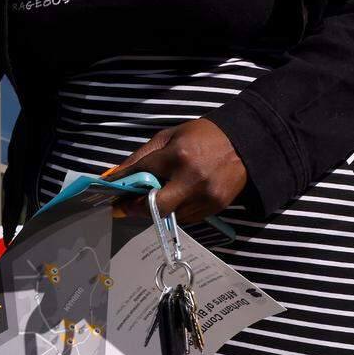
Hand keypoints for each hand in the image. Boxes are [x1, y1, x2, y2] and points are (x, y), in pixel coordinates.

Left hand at [104, 119, 247, 222]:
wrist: (244, 143)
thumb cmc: (201, 136)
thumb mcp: (168, 137)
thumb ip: (141, 156)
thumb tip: (116, 175)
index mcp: (178, 156)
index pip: (141, 174)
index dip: (122, 184)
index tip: (109, 191)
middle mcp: (192, 179)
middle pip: (155, 206)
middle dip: (136, 208)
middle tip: (126, 205)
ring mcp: (206, 196)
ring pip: (169, 216)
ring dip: (156, 210)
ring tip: (153, 197)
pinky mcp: (216, 207)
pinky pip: (186, 218)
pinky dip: (175, 211)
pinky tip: (175, 197)